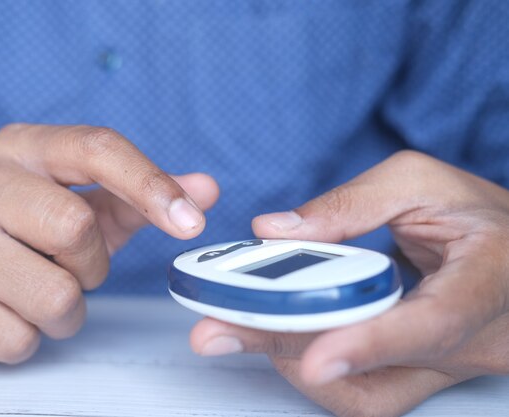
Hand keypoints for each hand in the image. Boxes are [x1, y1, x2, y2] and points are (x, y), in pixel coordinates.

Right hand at [0, 124, 218, 363]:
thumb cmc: (15, 232)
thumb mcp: (74, 202)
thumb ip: (138, 197)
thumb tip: (205, 190)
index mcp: (19, 147)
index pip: (95, 148)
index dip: (150, 184)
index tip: (191, 220)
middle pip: (76, 228)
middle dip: (90, 264)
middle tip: (68, 266)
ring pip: (55, 296)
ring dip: (64, 309)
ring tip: (34, 290)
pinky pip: (19, 338)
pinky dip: (29, 336)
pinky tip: (3, 311)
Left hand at [190, 151, 508, 416]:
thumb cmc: (476, 213)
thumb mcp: (420, 182)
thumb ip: (349, 203)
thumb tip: (274, 231)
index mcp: (488, 280)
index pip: (433, 324)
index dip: (369, 344)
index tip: (313, 358)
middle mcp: (470, 342)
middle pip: (377, 371)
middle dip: (287, 348)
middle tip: (217, 331)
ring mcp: (444, 367)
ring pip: (364, 395)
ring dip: (292, 360)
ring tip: (240, 323)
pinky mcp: (418, 375)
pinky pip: (361, 389)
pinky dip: (311, 362)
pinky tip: (279, 331)